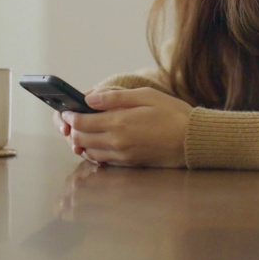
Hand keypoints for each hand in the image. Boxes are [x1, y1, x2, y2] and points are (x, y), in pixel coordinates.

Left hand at [60, 88, 192, 167]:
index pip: (81, 122)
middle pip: (81, 138)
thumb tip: (89, 98)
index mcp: (119, 123)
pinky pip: (102, 160)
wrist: (193, 140)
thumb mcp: (145, 95)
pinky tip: (96, 143)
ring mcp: (122, 155)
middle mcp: (117, 142)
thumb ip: (115, 97)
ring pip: (89, 151)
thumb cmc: (172, 114)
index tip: (66, 110)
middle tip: (69, 120)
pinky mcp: (129, 163)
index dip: (69, 116)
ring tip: (81, 131)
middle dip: (71, 129)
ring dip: (81, 141)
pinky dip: (94, 151)